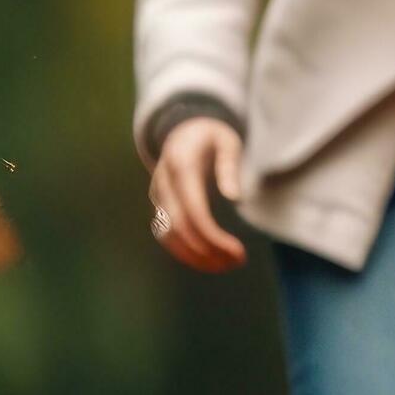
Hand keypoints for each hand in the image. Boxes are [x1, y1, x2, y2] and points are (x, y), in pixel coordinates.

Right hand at [149, 117, 248, 271]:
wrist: (184, 129)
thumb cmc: (213, 135)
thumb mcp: (228, 141)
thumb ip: (229, 166)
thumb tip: (235, 197)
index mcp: (181, 166)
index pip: (193, 211)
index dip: (213, 236)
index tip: (238, 252)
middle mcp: (164, 183)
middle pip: (179, 228)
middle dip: (207, 251)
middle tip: (236, 263)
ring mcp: (157, 194)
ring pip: (167, 235)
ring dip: (194, 256)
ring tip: (225, 266)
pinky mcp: (158, 204)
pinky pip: (165, 233)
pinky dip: (183, 251)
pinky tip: (207, 260)